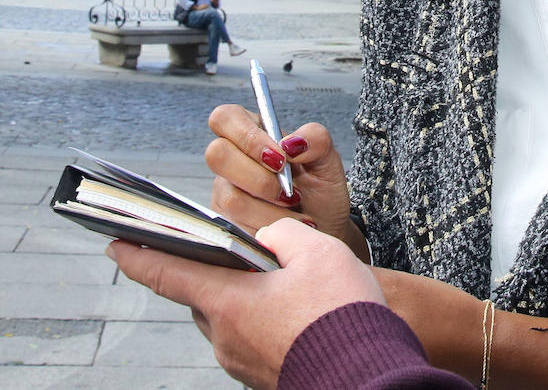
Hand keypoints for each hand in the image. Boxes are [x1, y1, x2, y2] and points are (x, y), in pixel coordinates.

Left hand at [108, 218, 385, 389]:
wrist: (367, 373)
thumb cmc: (341, 312)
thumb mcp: (318, 250)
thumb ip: (282, 236)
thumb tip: (268, 241)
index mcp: (228, 301)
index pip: (168, 273)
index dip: (139, 256)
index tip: (116, 244)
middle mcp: (224, 336)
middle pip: (205, 294)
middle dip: (218, 272)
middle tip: (243, 253)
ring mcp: (241, 361)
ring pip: (231, 318)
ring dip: (247, 298)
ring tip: (289, 282)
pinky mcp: (262, 375)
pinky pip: (253, 339)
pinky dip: (265, 320)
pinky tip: (299, 311)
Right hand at [205, 105, 354, 243]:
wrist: (323, 230)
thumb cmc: (321, 192)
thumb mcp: (328, 160)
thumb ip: (316, 139)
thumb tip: (290, 143)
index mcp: (255, 134)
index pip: (225, 117)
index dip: (247, 136)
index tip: (280, 157)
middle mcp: (233, 160)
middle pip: (217, 154)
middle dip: (260, 178)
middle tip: (289, 190)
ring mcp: (225, 192)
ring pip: (231, 197)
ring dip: (272, 208)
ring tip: (295, 209)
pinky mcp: (225, 223)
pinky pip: (237, 226)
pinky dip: (269, 228)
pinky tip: (286, 227)